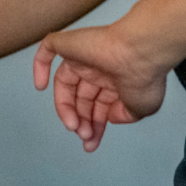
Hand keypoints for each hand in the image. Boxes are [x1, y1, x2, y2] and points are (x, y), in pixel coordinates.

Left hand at [33, 21, 169, 151]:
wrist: (141, 52)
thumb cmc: (146, 76)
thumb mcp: (141, 108)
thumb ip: (124, 116)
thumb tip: (109, 116)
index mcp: (118, 79)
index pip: (99, 104)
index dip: (94, 125)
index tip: (91, 142)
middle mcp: (101, 67)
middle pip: (82, 98)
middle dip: (81, 121)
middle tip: (85, 135)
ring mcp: (85, 55)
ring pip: (66, 83)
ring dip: (65, 108)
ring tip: (73, 126)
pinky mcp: (72, 43)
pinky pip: (49, 49)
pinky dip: (40, 65)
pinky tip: (39, 85)